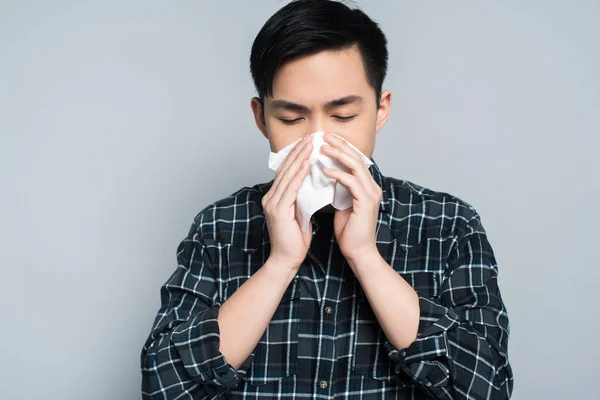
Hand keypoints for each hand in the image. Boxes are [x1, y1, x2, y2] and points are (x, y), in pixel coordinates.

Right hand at [262, 134, 312, 268]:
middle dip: (299, 151)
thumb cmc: (294, 240)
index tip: (309, 143)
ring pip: (288, 175)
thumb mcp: (299, 214)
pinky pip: (290, 188)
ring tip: (311, 144)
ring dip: (300, 158)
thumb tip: (311, 185)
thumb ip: (300, 199)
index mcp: (275, 198)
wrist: (286, 259)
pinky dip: (298, 175)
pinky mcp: (278, 210)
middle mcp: (270, 197)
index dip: (297, 156)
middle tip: (311, 136)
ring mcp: (272, 203)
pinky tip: (306, 164)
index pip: (287, 172)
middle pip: (285, 169)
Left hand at [320, 132, 381, 264]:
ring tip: (322, 149)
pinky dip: (338, 174)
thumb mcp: (341, 204)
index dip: (341, 148)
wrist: (358, 251)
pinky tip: (325, 171)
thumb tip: (326, 175)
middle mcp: (372, 187)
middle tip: (324, 136)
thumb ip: (339, 189)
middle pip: (356, 158)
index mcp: (367, 186)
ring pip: (355, 166)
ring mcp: (371, 194)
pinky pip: (351, 182)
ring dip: (338, 155)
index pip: (355, 160)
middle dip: (340, 145)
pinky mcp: (366, 202)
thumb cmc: (349, 231)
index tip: (325, 140)